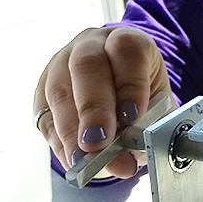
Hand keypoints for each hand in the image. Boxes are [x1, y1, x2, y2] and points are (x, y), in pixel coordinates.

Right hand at [33, 26, 171, 178]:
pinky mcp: (43, 91)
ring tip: (86, 160)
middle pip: (86, 66)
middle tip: (99, 142)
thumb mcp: (159, 109)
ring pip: (59, 91)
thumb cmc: (145, 98)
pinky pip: (46, 116)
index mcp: (128, 40)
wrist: (126, 94)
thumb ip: (148, 129)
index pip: (127, 50)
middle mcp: (91, 45)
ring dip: (72, 131)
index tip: (132, 117)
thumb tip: (125, 160)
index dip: (130, 84)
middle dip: (93, 109)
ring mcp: (61, 64)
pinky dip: (61, 143)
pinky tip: (74, 161)